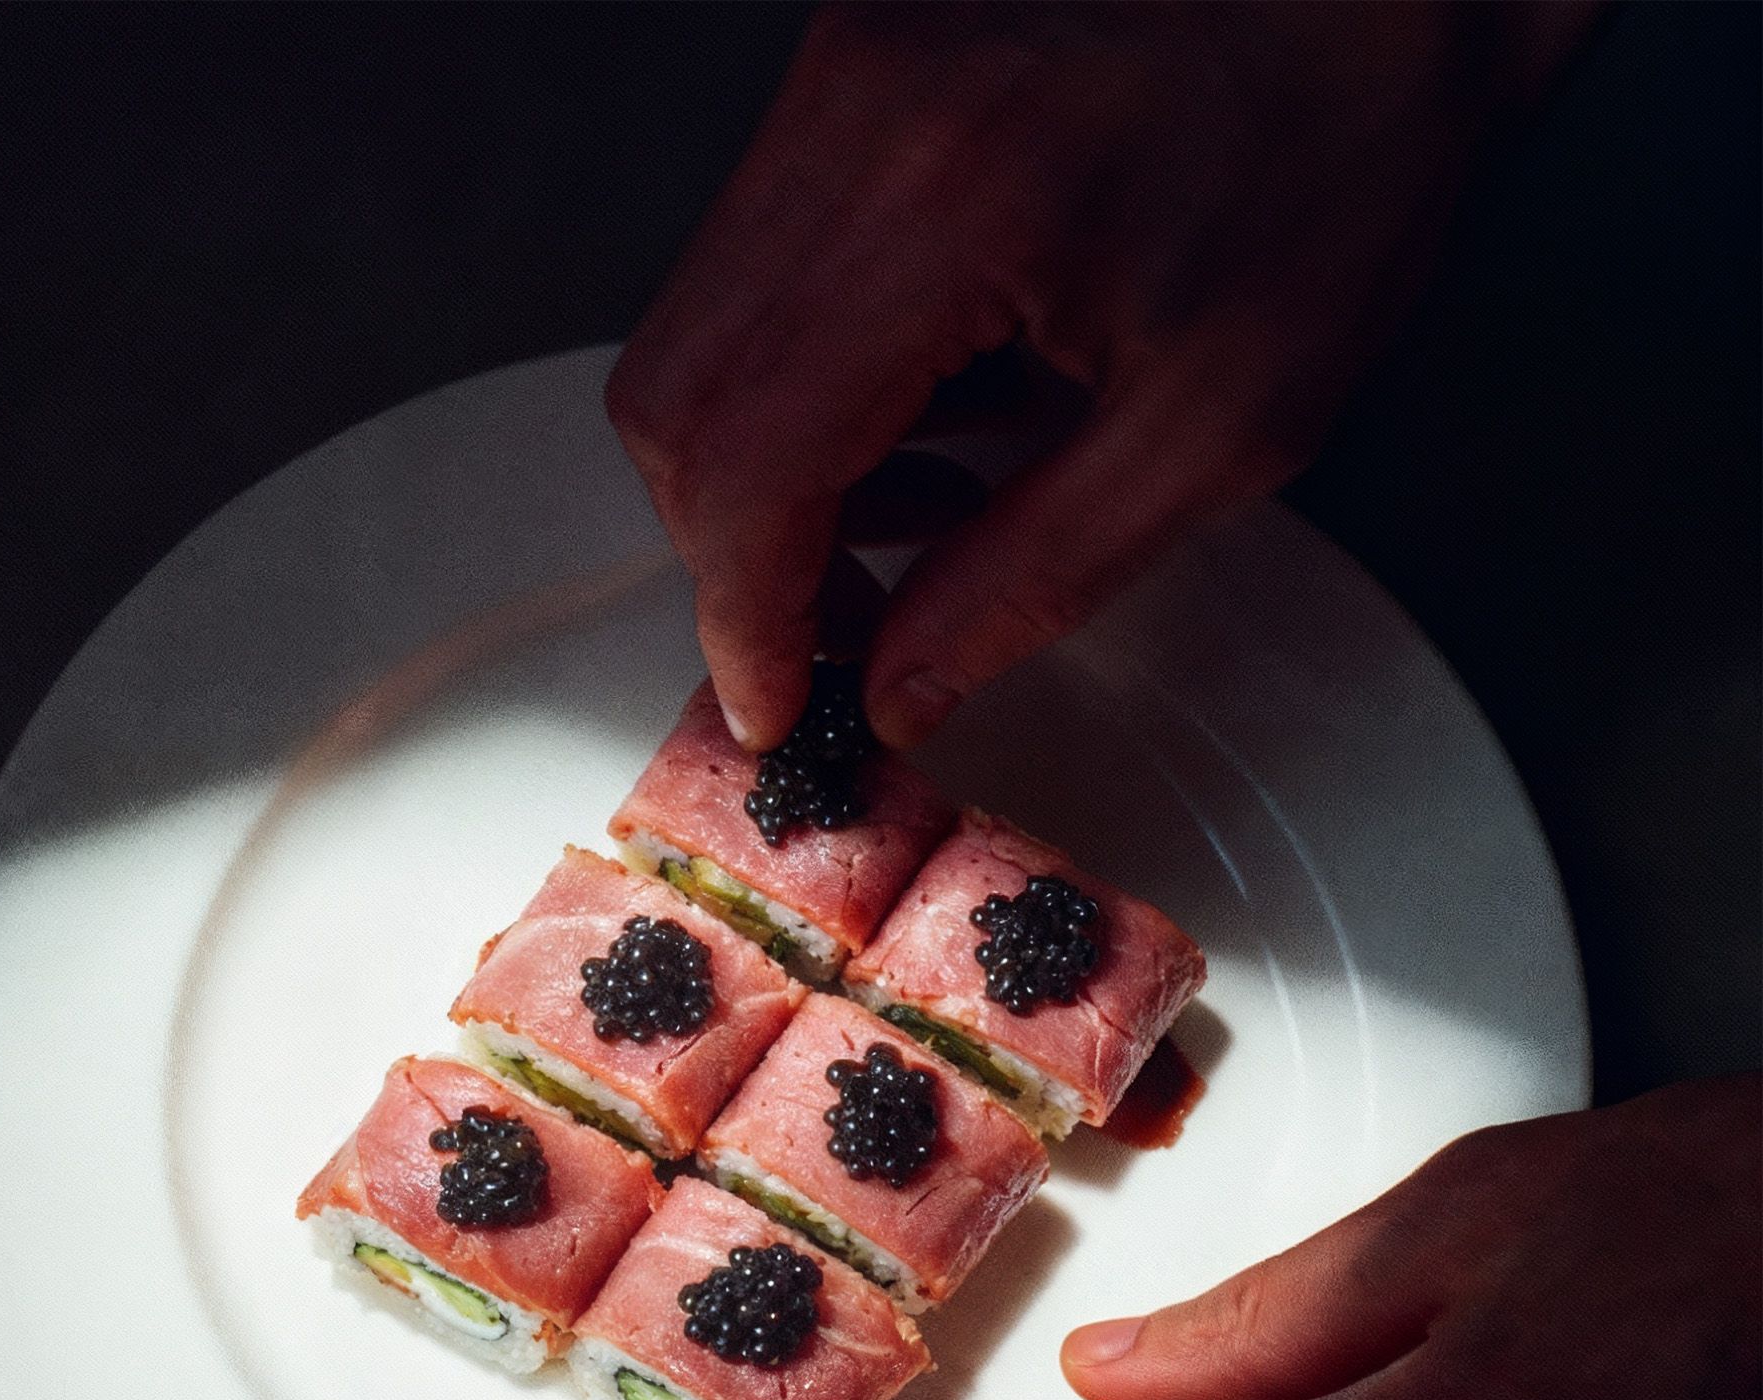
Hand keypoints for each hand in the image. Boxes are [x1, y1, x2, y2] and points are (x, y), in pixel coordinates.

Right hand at [607, 1, 1599, 749]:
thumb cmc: (1342, 154)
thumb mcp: (1217, 421)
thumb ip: (1032, 579)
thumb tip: (901, 685)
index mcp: (949, 199)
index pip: (746, 457)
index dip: (743, 614)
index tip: (775, 701)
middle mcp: (854, 117)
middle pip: (679, 401)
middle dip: (740, 558)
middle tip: (845, 628)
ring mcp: (835, 81)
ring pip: (696, 342)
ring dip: (772, 477)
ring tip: (921, 519)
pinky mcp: (849, 77)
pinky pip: (754, 278)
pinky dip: (809, 391)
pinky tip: (927, 418)